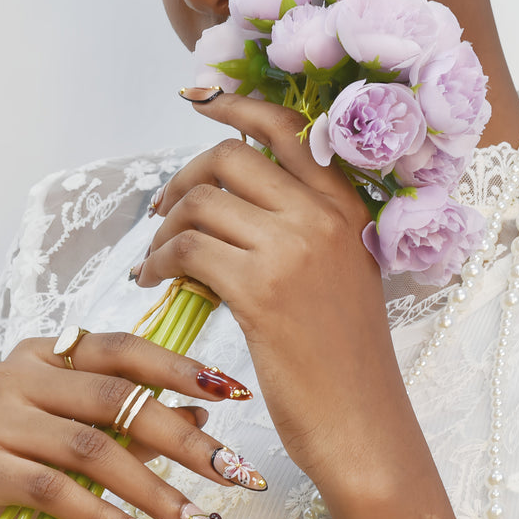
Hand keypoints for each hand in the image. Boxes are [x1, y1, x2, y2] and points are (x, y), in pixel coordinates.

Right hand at [0, 333, 259, 518]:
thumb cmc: (34, 474)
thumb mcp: (93, 442)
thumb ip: (140, 425)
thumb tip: (203, 417)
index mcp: (48, 352)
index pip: (125, 349)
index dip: (182, 369)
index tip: (233, 392)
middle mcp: (18, 373)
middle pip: (117, 398)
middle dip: (183, 439)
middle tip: (232, 470)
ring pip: (93, 447)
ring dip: (155, 489)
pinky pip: (57, 490)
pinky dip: (107, 516)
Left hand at [135, 92, 480, 518]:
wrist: (363, 421)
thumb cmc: (346, 353)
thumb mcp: (339, 272)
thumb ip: (299, 224)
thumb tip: (227, 193)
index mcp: (346, 206)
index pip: (285, 128)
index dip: (234, 104)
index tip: (196, 96)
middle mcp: (323, 215)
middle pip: (228, 158)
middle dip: (181, 179)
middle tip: (162, 212)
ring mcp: (294, 250)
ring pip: (201, 203)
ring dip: (164, 228)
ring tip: (155, 259)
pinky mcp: (261, 291)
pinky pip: (187, 250)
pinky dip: (158, 260)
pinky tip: (155, 281)